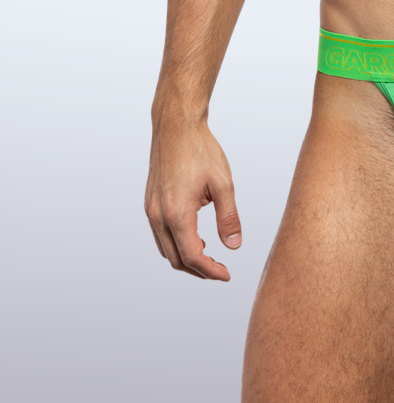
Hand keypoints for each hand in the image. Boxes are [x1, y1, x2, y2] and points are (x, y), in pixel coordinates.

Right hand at [145, 119, 241, 280]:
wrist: (176, 126)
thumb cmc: (202, 151)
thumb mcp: (223, 184)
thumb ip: (229, 218)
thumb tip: (234, 246)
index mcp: (177, 213)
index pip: (192, 256)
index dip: (210, 271)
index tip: (227, 275)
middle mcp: (158, 216)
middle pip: (175, 259)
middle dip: (198, 270)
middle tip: (220, 270)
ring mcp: (150, 210)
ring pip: (165, 250)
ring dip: (185, 259)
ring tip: (209, 255)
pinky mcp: (149, 203)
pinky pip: (159, 235)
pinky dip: (176, 244)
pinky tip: (195, 236)